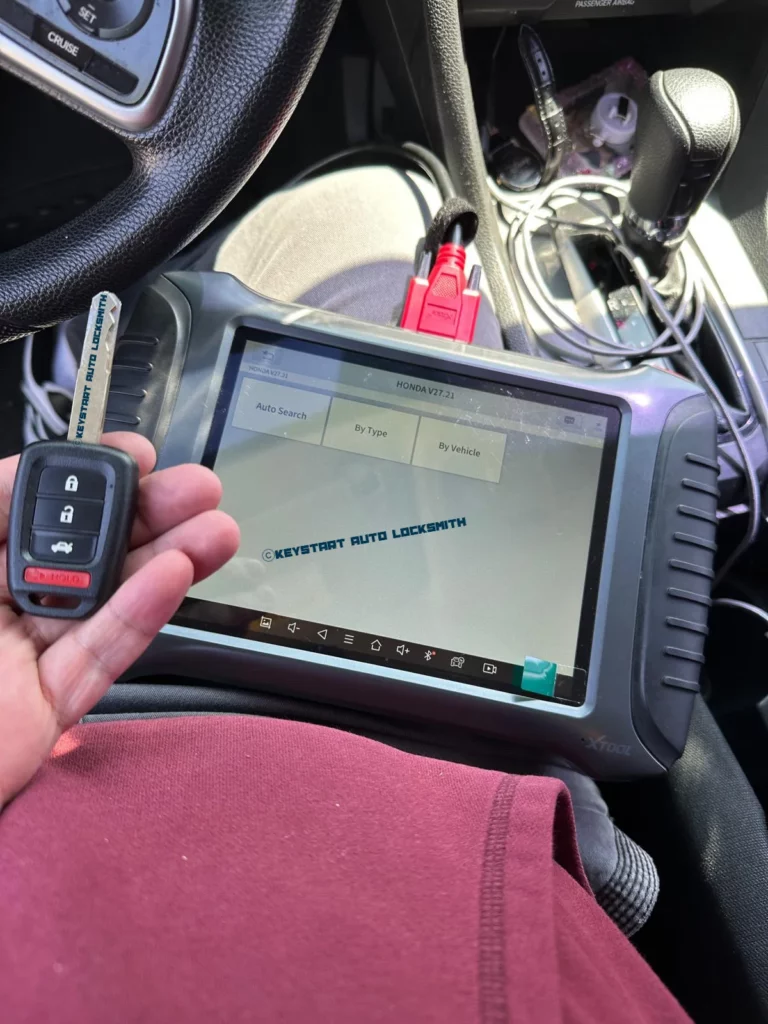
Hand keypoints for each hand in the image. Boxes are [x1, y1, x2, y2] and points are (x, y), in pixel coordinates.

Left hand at [0, 433, 239, 808]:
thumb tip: (19, 471)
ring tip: (216, 529)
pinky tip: (176, 576)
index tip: (138, 456)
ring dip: (165, 559)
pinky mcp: (49, 707)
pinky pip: (99, 656)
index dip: (89, 479)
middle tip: (199, 490)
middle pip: (85, 551)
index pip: (35, 508)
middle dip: (147, 515)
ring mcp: (25, 655)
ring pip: (105, 600)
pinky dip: (140, 615)